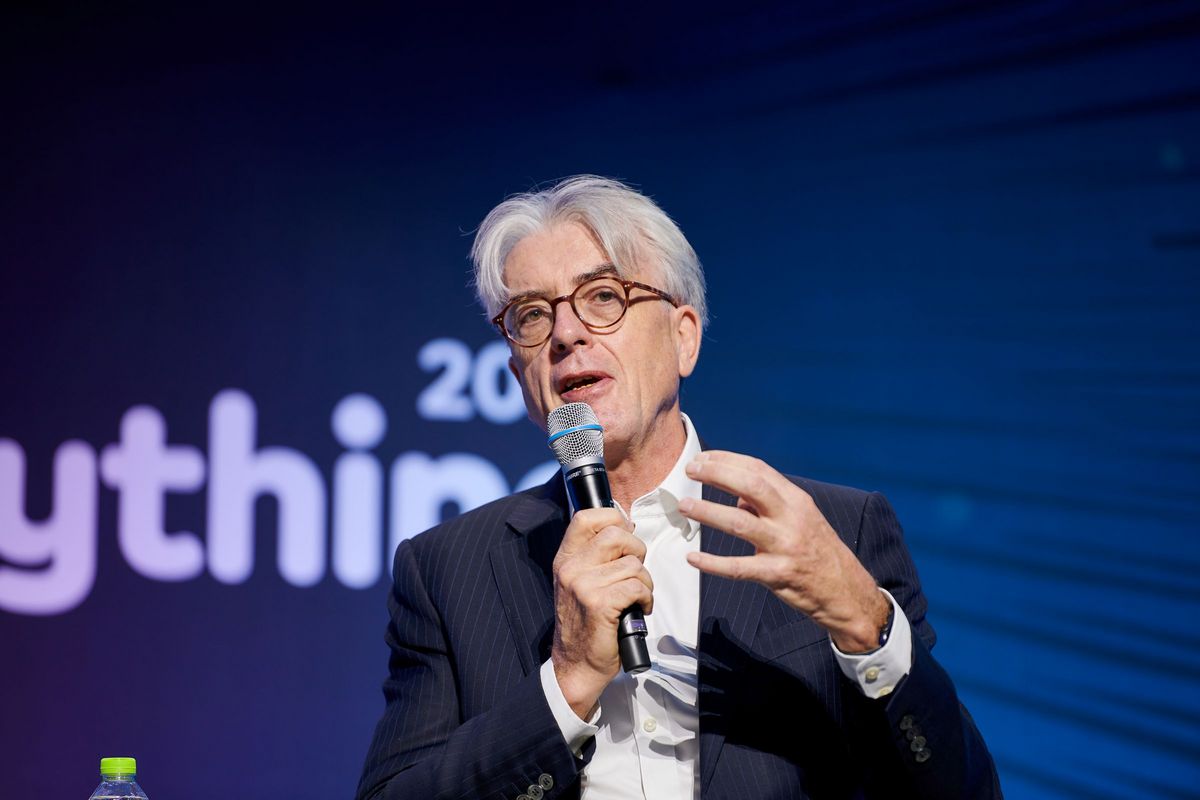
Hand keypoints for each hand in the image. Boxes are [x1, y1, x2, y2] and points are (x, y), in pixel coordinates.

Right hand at [551, 507, 653, 718]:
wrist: (574, 665)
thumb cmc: (585, 623)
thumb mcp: (579, 582)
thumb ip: (595, 556)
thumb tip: (627, 527)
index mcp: (565, 559)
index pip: (586, 517)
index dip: (613, 518)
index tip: (625, 536)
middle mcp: (570, 568)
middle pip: (617, 535)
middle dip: (637, 551)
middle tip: (634, 572)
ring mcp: (583, 586)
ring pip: (633, 565)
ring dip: (645, 582)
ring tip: (636, 597)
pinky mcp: (599, 604)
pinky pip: (637, 587)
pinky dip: (646, 598)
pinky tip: (639, 609)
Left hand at [679, 451, 888, 652]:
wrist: (846, 591)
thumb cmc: (818, 551)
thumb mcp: (801, 519)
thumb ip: (769, 505)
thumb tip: (735, 495)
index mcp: (796, 500)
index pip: (759, 470)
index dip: (728, 460)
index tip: (702, 458)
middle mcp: (792, 518)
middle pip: (751, 486)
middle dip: (717, 474)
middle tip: (690, 470)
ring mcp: (785, 546)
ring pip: (739, 523)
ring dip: (708, 512)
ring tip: (684, 506)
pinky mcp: (778, 574)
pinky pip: (739, 567)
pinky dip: (713, 563)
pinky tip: (693, 557)